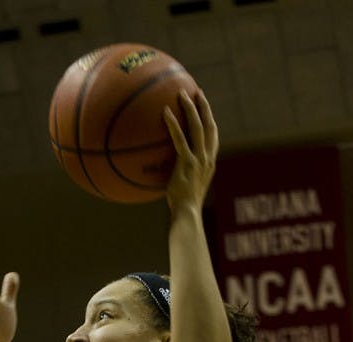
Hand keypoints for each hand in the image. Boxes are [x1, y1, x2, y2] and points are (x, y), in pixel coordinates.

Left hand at [164, 89, 218, 214]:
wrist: (187, 214)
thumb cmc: (182, 206)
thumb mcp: (185, 187)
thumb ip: (181, 174)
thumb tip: (165, 168)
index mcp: (209, 162)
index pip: (213, 136)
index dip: (209, 119)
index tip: (204, 106)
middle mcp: (208, 158)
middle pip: (209, 125)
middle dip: (204, 107)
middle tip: (196, 92)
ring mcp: (199, 160)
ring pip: (197, 127)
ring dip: (190, 108)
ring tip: (182, 93)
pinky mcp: (187, 163)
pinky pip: (180, 139)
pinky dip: (173, 124)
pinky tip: (165, 112)